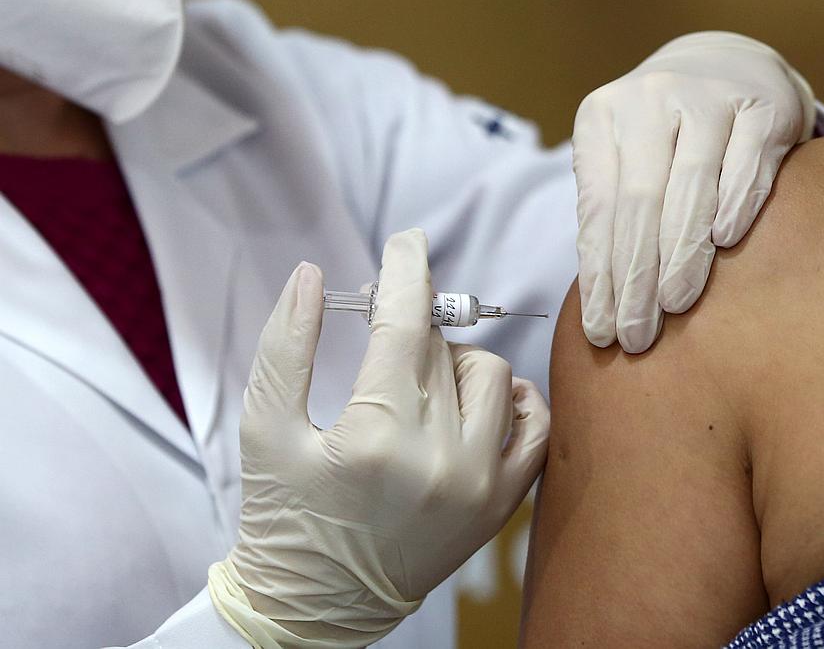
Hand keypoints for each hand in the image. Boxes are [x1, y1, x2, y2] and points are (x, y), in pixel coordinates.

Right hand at [208, 229, 549, 647]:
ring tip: (418, 386)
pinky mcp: (501, 504)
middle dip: (411, 323)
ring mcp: (481, 485)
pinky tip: (478, 402)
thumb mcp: (262, 429)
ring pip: (491, 373)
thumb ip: (286, 345)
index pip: (403, 325)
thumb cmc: (283, 517)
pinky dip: (514, 398)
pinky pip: (537, 423)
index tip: (407, 241)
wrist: (318, 607)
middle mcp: (440, 459)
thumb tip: (314, 275)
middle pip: (442, 346)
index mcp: (375, 437)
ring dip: (454, 362)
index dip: (406, 270)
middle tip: (387, 331)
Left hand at [574, 31, 814, 352]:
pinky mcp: (763, 103)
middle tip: (636, 336)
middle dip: (635, 278)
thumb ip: (613, 214)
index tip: (601, 331)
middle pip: (638, 202)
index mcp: (601, 117)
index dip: (599, 275)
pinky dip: (735, 204)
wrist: (726, 65)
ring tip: (673, 306)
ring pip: (690, 185)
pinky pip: (746, 162)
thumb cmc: (664, 137)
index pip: (597, 210)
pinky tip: (725, 245)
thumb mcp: (624, 159)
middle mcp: (649, 99)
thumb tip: (604, 303)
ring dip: (681, 253)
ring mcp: (707, 95)